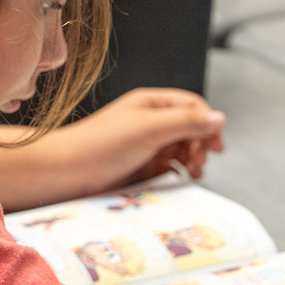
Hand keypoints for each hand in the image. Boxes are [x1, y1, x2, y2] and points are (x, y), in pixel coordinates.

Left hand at [0, 88, 224, 210]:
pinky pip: (167, 168)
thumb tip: (219, 118)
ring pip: (181, 150)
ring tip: (191, 173)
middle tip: (199, 164)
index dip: (207, 124)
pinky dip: (175, 174)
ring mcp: (144, 145)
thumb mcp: (149, 127)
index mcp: (151, 104)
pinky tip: (173, 180)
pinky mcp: (138, 167)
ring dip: (191, 161)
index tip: (214, 146)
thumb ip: (186, 122)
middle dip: (200, 145)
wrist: (65, 173)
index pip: (193, 107)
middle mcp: (149, 122)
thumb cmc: (99, 145)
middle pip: (190, 130)